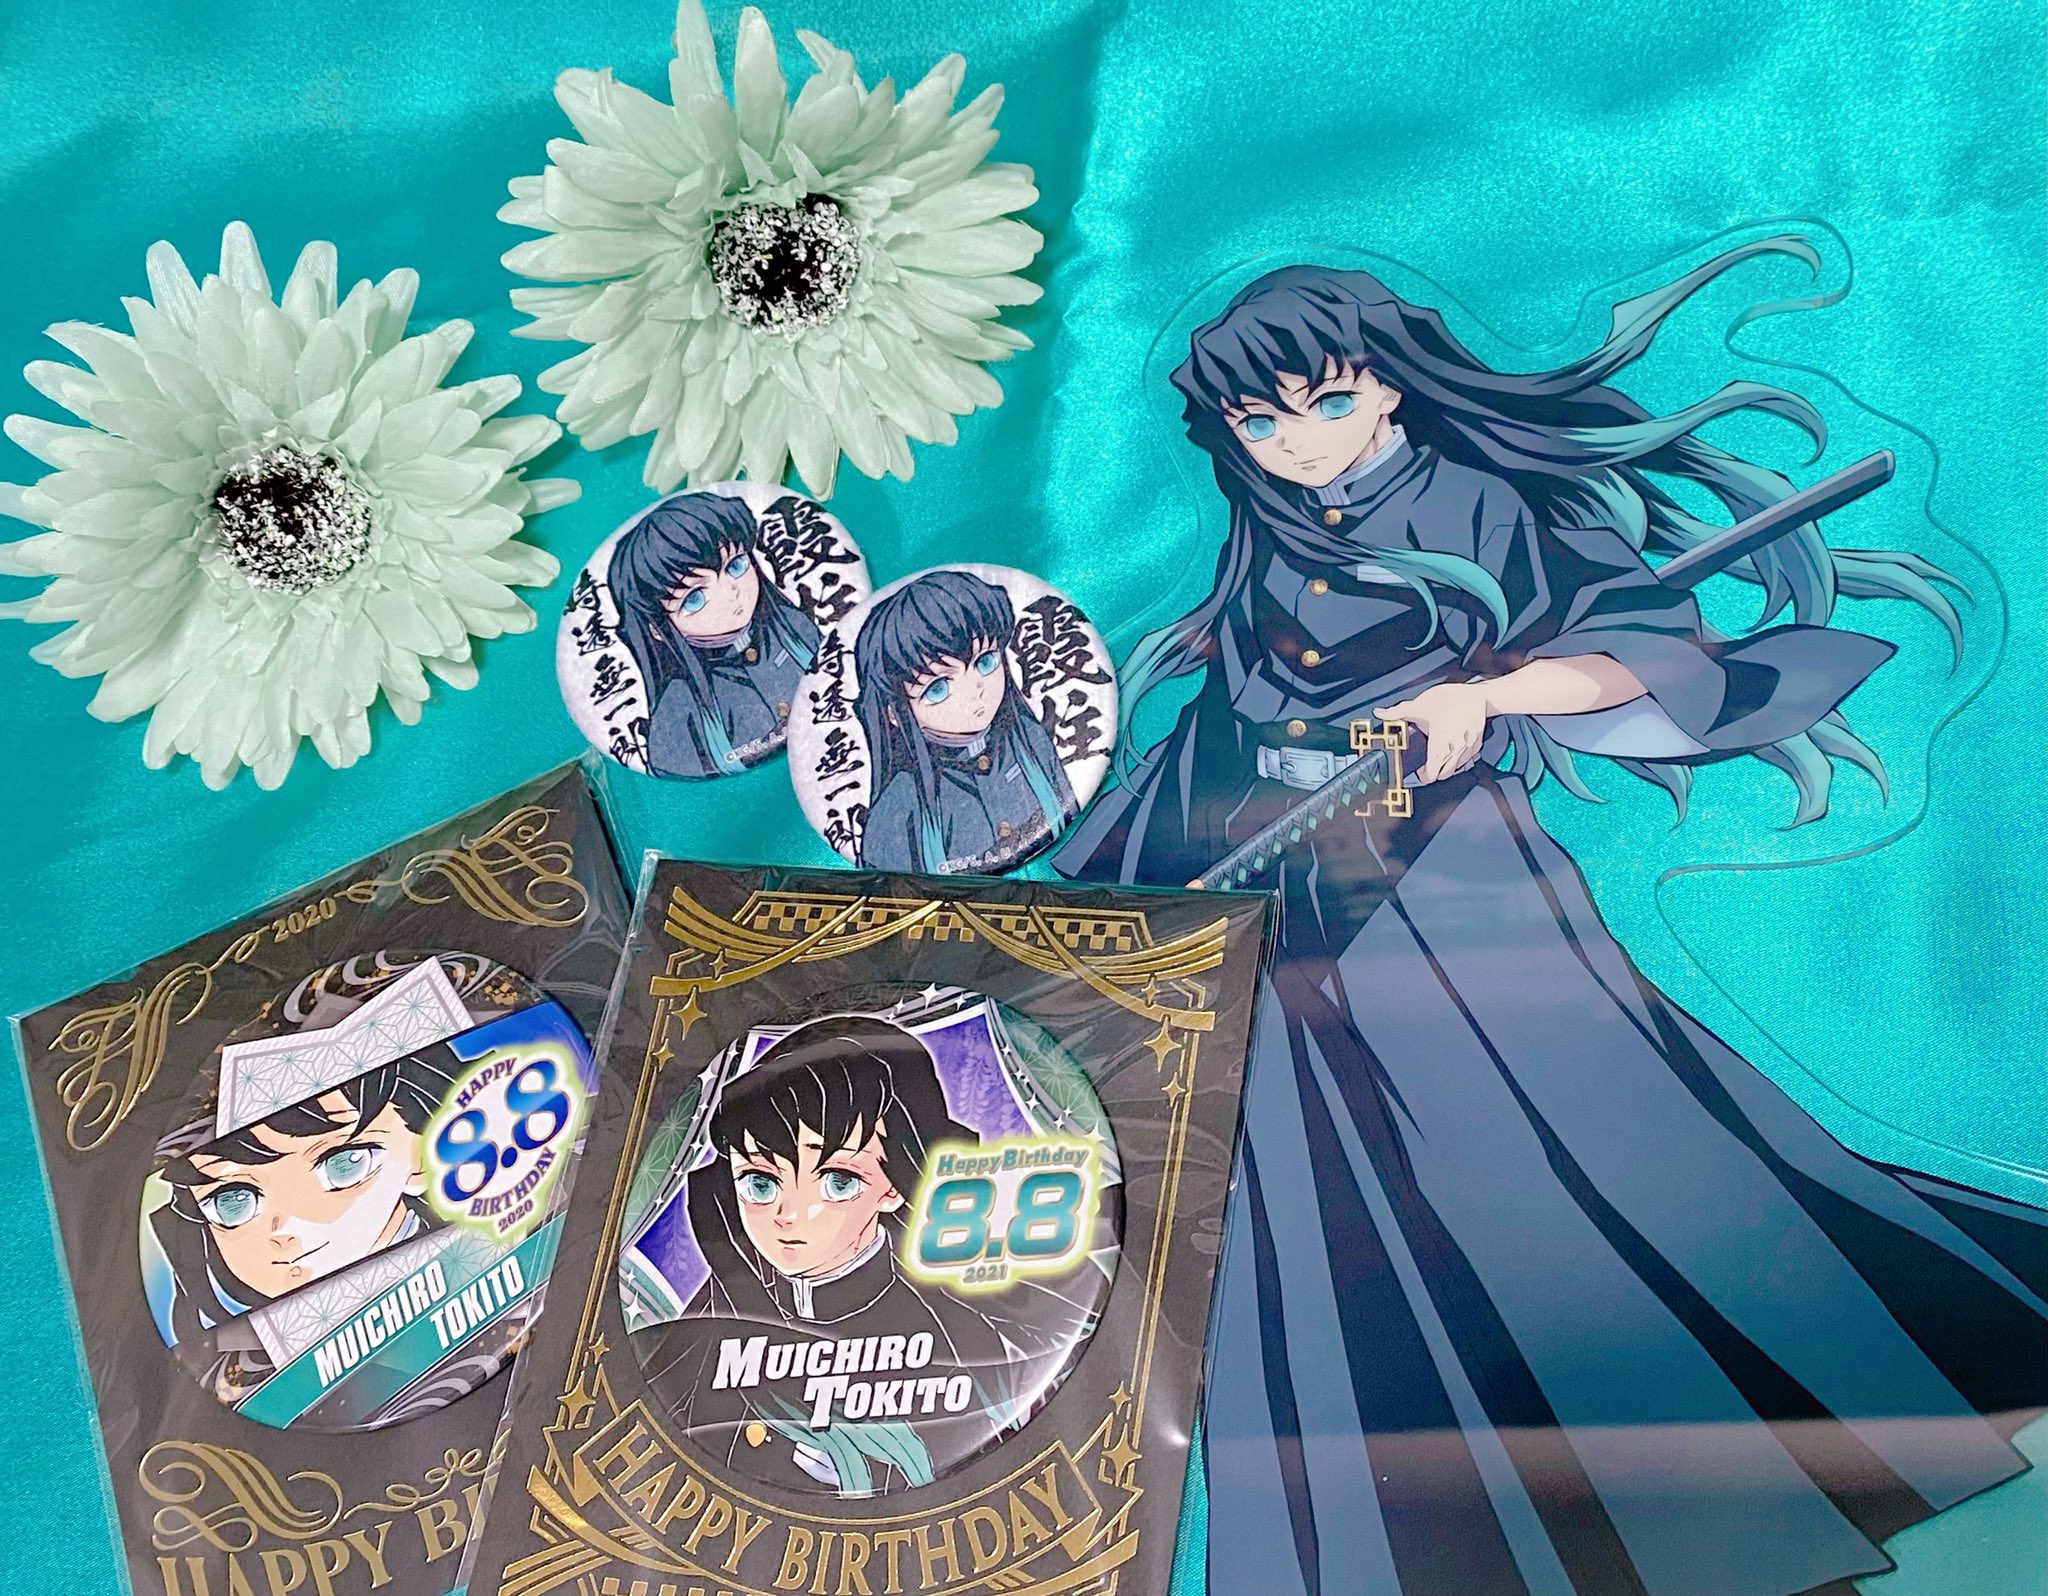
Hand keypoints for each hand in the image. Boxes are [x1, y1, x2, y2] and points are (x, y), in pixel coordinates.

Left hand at [1375, 681, 1490, 784]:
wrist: (1478, 694)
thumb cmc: (1451, 699)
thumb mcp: (1420, 705)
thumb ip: (1397, 712)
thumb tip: (1380, 713)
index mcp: (1440, 743)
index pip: (1433, 772)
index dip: (1424, 777)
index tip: (1419, 774)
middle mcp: (1455, 749)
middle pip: (1445, 773)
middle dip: (1435, 772)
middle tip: (1427, 766)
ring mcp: (1468, 748)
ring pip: (1456, 767)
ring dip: (1447, 766)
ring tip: (1439, 757)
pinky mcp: (1477, 744)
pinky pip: (1468, 758)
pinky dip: (1460, 758)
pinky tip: (1453, 749)